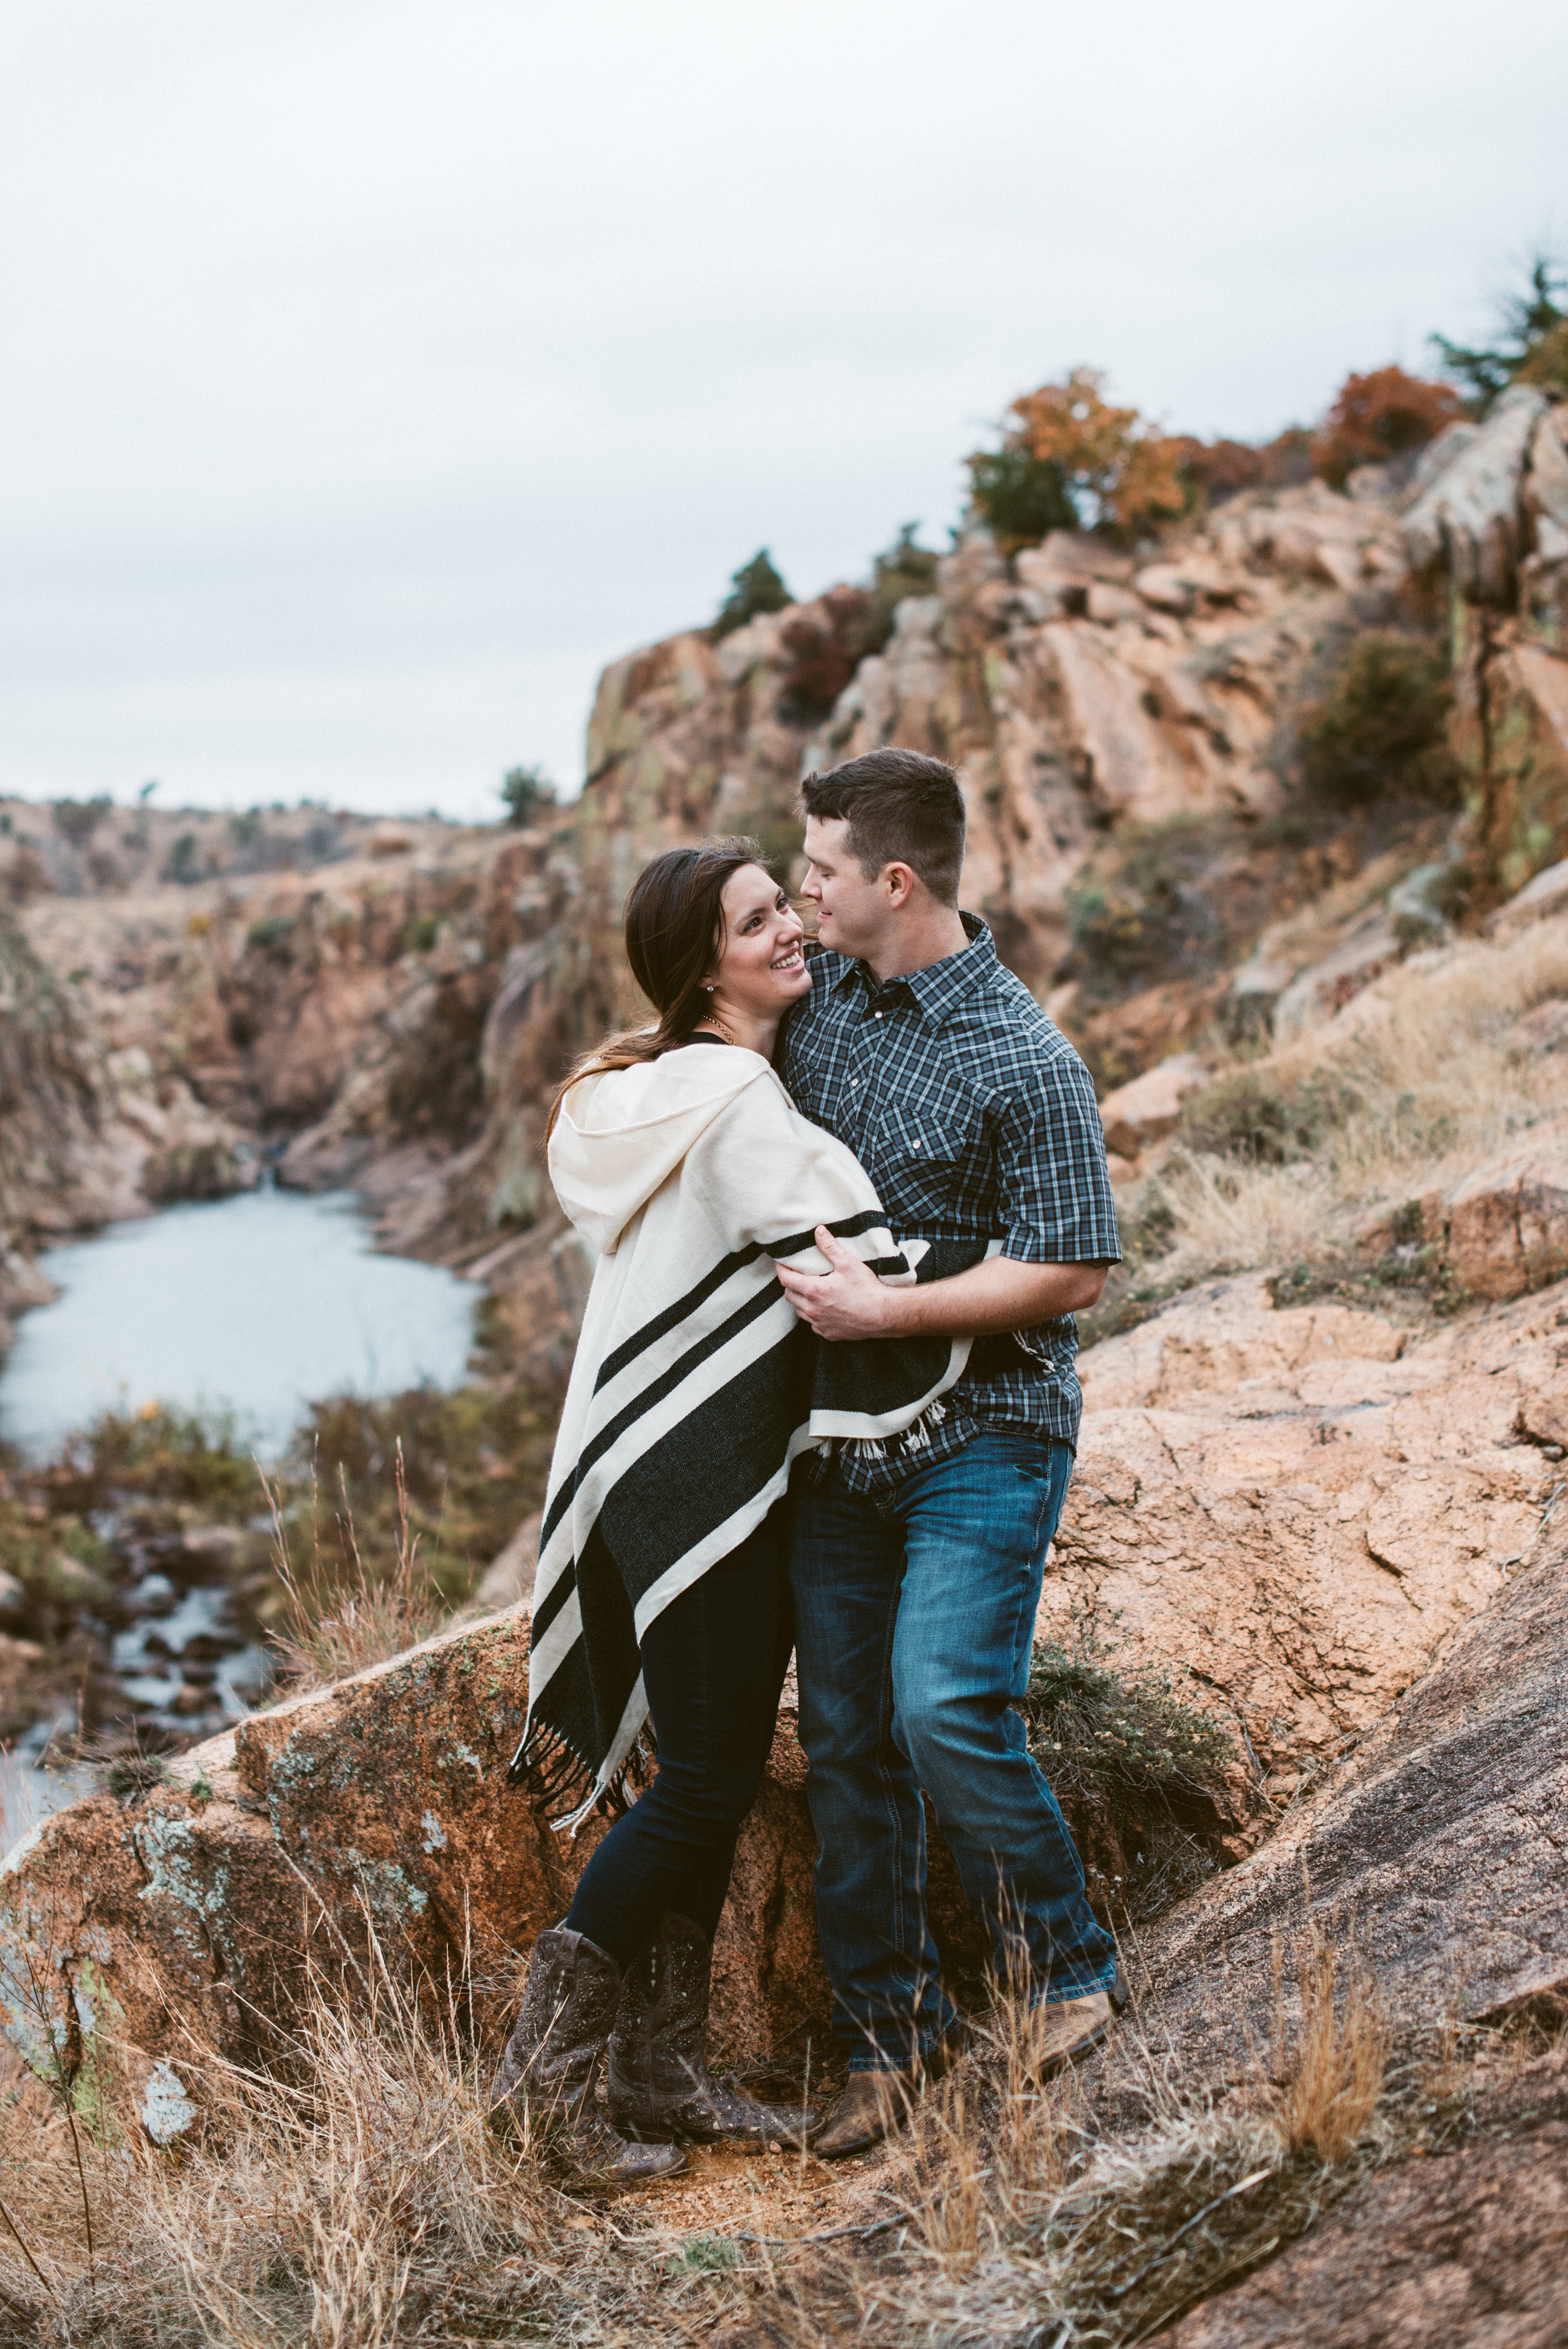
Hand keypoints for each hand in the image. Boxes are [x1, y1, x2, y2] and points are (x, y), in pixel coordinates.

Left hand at [775, 1227, 899, 1341]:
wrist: (883, 1315)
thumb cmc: (867, 1288)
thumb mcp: (848, 1263)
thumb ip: (829, 1247)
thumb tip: (818, 1231)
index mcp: (814, 1290)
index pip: (785, 1279)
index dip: (781, 1269)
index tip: (781, 1263)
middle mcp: (812, 1309)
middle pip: (789, 1295)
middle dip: (790, 1284)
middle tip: (797, 1275)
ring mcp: (819, 1324)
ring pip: (799, 1311)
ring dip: (800, 1301)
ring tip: (810, 1291)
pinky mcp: (828, 1334)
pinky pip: (813, 1324)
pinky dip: (814, 1315)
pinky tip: (824, 1308)